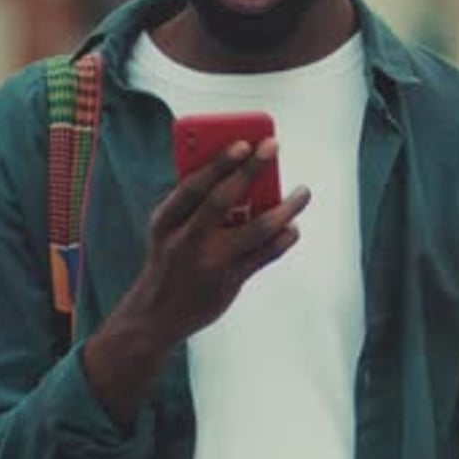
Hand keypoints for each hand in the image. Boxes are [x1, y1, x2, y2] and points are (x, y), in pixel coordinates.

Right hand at [83, 139, 309, 427]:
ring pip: (257, 229)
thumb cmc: (170, 257)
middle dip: (251, 169)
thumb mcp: (167, 228)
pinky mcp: (230, 282)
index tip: (244, 143)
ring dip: (285, 208)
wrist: (156, 315)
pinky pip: (265, 255)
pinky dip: (283, 238)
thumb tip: (240, 170)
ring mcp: (210, 262)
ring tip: (302, 192)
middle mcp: (187, 239)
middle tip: (273, 146)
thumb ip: (195, 202)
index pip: (194, 185)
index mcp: (166, 220)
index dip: (220, 162)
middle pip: (224, 198)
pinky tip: (292, 227)